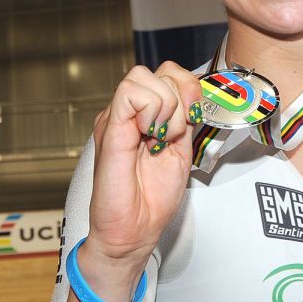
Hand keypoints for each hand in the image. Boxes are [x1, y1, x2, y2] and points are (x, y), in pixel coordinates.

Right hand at [86, 61, 200, 270]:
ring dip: (166, 107)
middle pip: (161, 71)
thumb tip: (194, 91)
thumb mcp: (181, 149)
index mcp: (145, 115)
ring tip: (159, 139)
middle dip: (180, 100)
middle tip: (172, 136)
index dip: (190, 91)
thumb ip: (186, 118)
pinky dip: (151, 110)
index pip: (171, 74)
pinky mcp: (109, 128)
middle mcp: (128, 112)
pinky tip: (150, 137)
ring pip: (144, 76)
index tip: (190, 122)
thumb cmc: (153, 197)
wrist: (134, 230)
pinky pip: (130, 92)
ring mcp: (116, 117)